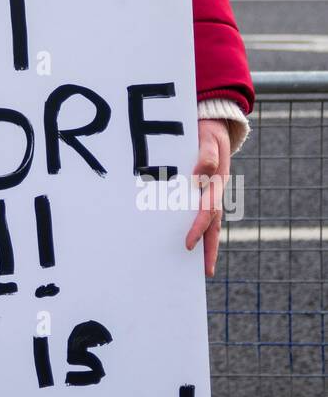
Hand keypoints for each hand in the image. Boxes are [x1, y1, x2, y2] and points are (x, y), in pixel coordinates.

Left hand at [185, 118, 230, 277]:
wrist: (214, 124)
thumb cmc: (208, 132)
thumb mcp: (209, 139)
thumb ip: (206, 156)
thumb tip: (199, 176)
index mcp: (216, 184)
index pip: (207, 212)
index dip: (198, 229)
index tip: (188, 245)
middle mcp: (214, 192)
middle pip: (213, 225)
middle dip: (209, 248)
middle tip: (205, 272)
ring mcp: (209, 192)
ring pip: (207, 221)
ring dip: (203, 240)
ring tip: (192, 262)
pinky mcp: (201, 189)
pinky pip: (198, 210)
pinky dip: (195, 225)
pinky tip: (181, 234)